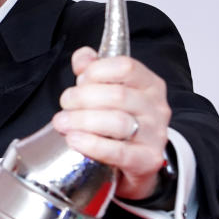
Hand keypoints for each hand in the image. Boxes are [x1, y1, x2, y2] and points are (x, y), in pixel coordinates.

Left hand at [50, 47, 169, 199]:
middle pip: (117, 95)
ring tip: (62, 122)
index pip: (125, 67)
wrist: (138, 162)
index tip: (79, 81)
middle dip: (82, 98)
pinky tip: (74, 139)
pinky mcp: (147, 160)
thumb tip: (83, 57)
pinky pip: (118, 152)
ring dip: (82, 120)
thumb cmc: (122, 122)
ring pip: (117, 122)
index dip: (96, 71)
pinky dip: (92, 144)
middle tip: (65, 103)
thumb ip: (94, 70)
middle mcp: (156, 108)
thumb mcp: (110, 91)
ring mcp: (155, 135)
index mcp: (149, 84)